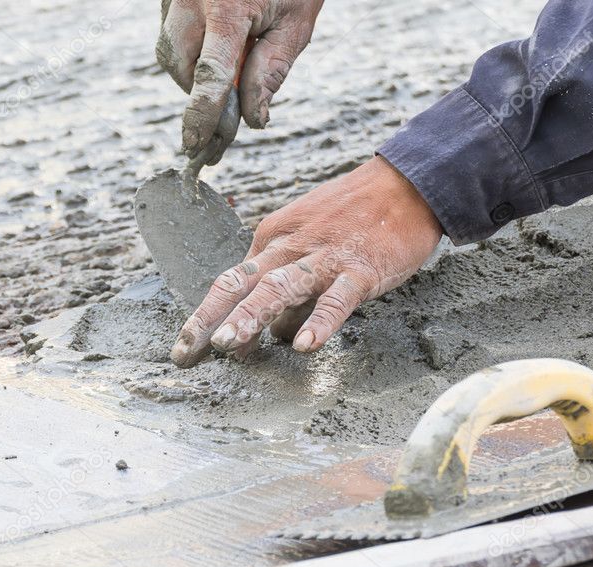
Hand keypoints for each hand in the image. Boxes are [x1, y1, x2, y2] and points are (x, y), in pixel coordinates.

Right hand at [156, 0, 323, 163]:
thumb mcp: (295, 24)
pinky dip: (191, 48)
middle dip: (198, 89)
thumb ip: (271, 72)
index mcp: (228, 6)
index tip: (196, 144)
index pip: (211, 74)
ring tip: (229, 61)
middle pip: (179, 62)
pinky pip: (171, 30)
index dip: (202, 115)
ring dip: (194, 70)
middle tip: (226, 99)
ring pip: (169, 49)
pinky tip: (218, 42)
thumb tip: (253, 119)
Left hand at [170, 156, 444, 367]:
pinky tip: (305, 346)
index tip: (186, 351)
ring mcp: (324, 258)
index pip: (230, 282)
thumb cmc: (354, 219)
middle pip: (241, 285)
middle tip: (186, 355)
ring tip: (230, 347)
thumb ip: (284, 284)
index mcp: (272, 239)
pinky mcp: (360, 270)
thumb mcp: (306, 240)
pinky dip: (320, 322)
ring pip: (279, 288)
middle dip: (211, 320)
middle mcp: (289, 247)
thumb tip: (266, 333)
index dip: (205, 317)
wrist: (406, 185)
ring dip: (251, 316)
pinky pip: (336, 300)